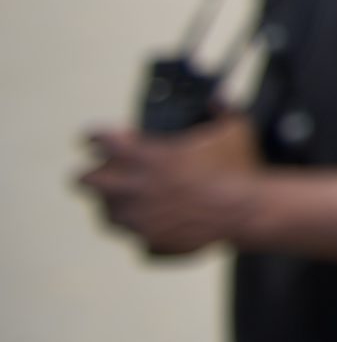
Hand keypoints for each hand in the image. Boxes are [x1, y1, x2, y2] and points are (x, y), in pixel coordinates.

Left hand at [74, 114, 262, 257]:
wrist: (247, 210)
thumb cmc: (239, 167)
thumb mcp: (234, 129)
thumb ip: (220, 111)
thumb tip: (216, 99)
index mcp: (147, 156)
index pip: (101, 141)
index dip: (95, 137)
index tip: (95, 139)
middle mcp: (133, 188)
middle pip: (86, 181)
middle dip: (91, 175)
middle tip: (104, 173)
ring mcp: (139, 219)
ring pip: (107, 213)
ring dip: (115, 205)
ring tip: (132, 202)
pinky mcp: (149, 242)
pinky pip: (133, 237)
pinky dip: (141, 230)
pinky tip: (157, 223)